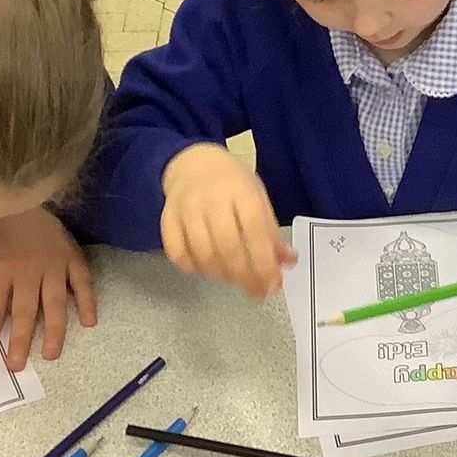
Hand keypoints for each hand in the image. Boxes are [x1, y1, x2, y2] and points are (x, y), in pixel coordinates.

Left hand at [0, 208, 96, 369]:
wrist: (24, 203)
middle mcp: (26, 273)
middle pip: (23, 309)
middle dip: (19, 338)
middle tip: (17, 365)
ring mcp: (52, 266)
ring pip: (55, 301)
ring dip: (54, 328)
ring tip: (51, 354)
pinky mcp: (73, 260)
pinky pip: (82, 282)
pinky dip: (88, 301)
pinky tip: (90, 322)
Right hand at [159, 142, 295, 298]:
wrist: (193, 163)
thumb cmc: (232, 184)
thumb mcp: (258, 199)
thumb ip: (271, 233)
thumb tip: (288, 263)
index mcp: (242, 191)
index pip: (255, 233)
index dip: (265, 264)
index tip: (273, 285)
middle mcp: (212, 199)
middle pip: (228, 247)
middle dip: (245, 276)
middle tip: (256, 292)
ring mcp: (186, 208)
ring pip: (203, 253)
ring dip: (221, 275)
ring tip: (234, 279)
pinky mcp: (167, 218)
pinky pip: (177, 253)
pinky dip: (192, 268)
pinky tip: (206, 270)